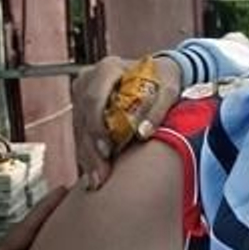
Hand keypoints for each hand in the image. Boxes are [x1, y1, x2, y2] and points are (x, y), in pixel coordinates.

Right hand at [72, 55, 180, 188]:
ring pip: (79, 128)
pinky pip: (81, 133)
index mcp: (108, 68)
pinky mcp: (82, 109)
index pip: (93, 98)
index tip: (106, 149)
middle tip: (100, 174)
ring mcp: (82, 94)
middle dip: (91, 149)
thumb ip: (158, 108)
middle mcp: (89, 79)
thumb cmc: (164, 79)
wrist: (158, 73)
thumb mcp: (169, 89)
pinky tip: (93, 174)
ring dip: (87, 156)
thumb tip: (143, 134)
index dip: (97, 125)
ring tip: (97, 181)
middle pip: (83, 117)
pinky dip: (88, 154)